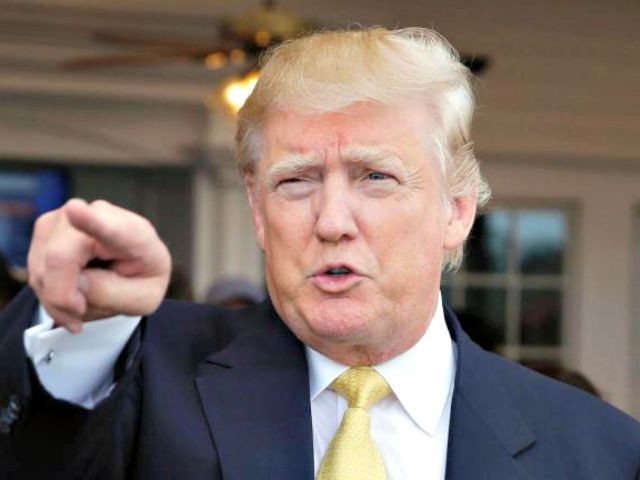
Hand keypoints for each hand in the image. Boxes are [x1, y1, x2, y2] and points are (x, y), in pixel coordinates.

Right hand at [28, 199, 171, 332]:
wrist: (134, 265)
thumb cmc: (141, 278)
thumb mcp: (141, 299)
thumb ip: (111, 294)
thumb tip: (77, 282)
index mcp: (134, 234)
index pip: (111, 228)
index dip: (90, 221)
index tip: (75, 211)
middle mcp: (98, 216)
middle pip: (60, 258)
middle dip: (63, 297)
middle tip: (81, 313)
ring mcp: (67, 218)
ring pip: (42, 268)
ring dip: (56, 299)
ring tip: (81, 303)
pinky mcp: (47, 228)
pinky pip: (35, 270)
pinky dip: (48, 293)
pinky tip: (69, 295)